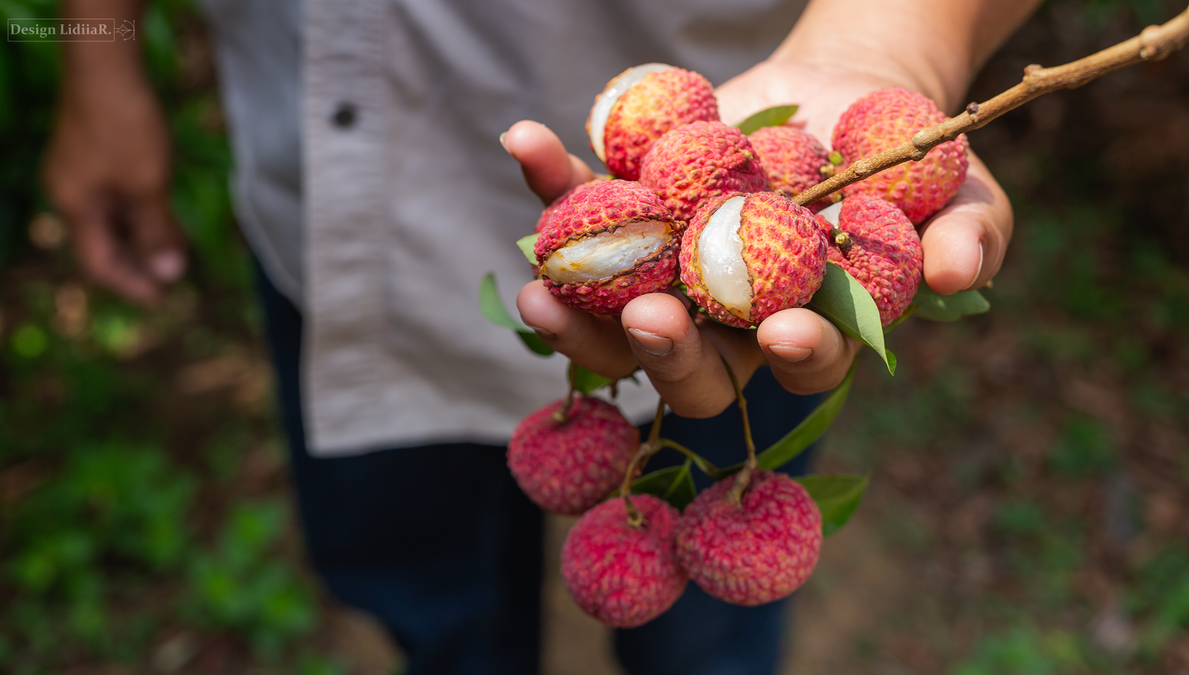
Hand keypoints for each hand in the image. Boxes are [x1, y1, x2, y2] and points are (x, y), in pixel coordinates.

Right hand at [44, 71, 185, 306]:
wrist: (107, 64)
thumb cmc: (124, 126)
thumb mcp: (148, 184)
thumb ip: (157, 230)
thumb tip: (169, 273)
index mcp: (74, 206)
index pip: (99, 263)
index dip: (131, 284)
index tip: (162, 300)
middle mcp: (70, 193)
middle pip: (103, 244)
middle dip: (137, 265)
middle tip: (171, 282)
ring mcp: (79, 173)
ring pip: (111, 220)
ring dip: (142, 239)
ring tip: (175, 254)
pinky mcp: (92, 155)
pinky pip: (114, 197)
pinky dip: (139, 213)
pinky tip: (164, 218)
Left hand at [505, 60, 1011, 417]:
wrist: (846, 94)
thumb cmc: (911, 163)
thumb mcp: (961, 194)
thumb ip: (968, 237)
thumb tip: (954, 275)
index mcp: (807, 332)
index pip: (799, 364)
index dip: (794, 357)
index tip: (784, 331)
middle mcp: (729, 320)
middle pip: (688, 364)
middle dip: (665, 353)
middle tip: (647, 321)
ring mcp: (672, 272)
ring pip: (611, 311)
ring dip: (575, 306)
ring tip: (541, 282)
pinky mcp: (632, 215)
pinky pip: (581, 207)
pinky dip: (551, 179)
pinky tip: (527, 140)